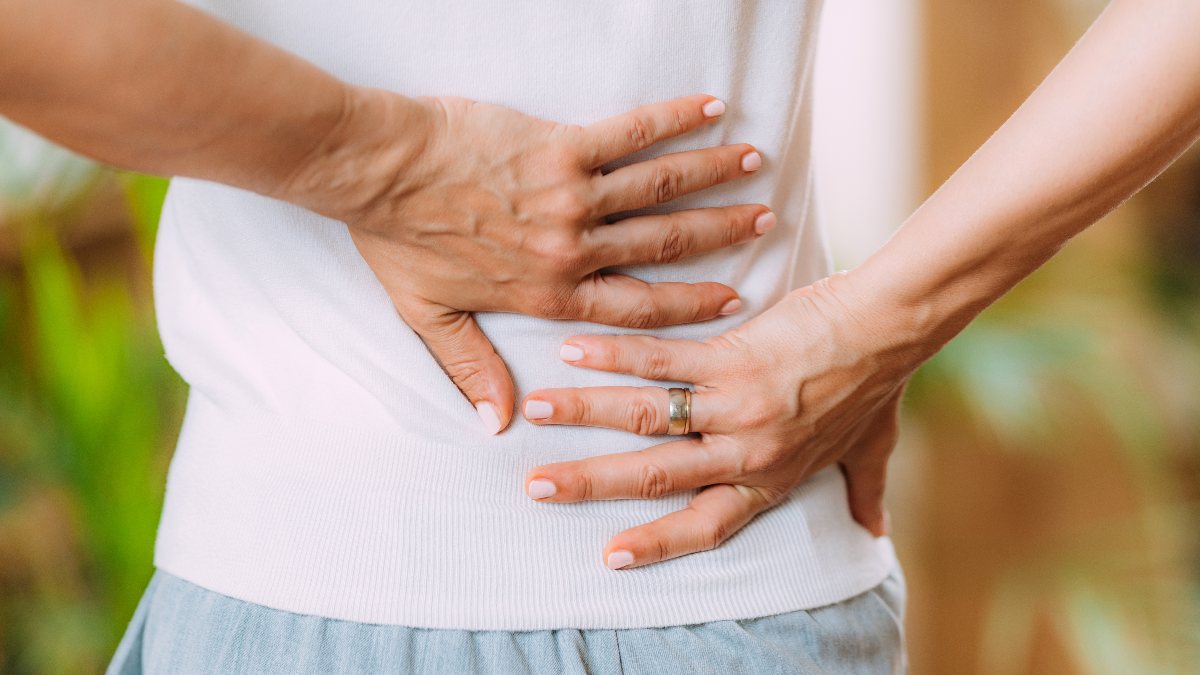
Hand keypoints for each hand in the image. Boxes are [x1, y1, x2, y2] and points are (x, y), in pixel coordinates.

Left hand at [280, 88, 772, 432]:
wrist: (374, 172)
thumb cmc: (397, 240)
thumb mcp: (430, 319)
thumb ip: (472, 370)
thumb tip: (496, 424)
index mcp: (547, 295)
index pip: (636, 308)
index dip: (689, 306)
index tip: (730, 302)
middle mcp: (570, 250)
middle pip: (662, 246)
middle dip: (719, 235)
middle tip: (763, 223)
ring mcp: (569, 197)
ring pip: (657, 189)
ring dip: (710, 177)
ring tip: (754, 165)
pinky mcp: (558, 148)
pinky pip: (628, 133)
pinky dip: (670, 121)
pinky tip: (706, 108)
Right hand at [519, 271, 921, 569]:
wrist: (888, 326)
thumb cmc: (876, 385)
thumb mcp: (870, 450)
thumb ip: (862, 492)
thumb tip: (876, 534)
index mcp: (771, 478)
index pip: (704, 523)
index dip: (656, 542)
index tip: (609, 557)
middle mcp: (748, 452)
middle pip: (657, 477)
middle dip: (591, 484)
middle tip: (537, 486)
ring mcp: (737, 407)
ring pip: (647, 417)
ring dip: (585, 414)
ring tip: (536, 410)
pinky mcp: (733, 359)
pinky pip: (662, 361)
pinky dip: (614, 355)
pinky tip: (572, 349)